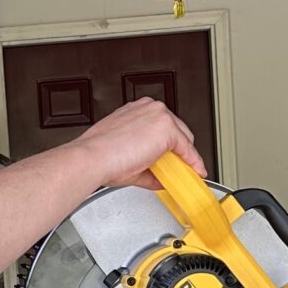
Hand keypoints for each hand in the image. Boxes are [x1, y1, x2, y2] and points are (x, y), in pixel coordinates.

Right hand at [71, 98, 203, 192]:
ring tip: (184, 172)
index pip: (162, 126)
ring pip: (184, 137)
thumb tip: (160, 178)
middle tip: (180, 166)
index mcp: (137, 110)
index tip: (174, 157)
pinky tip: (195, 171)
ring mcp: (159, 116)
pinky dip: (193, 162)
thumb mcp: (127, 155)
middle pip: (177, 129)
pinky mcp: (167, 129)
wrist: (93, 157)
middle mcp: (150, 108)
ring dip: (185, 155)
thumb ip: (148, 165)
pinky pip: (188, 149)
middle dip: (179, 149)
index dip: (171, 144)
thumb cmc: (100, 155)